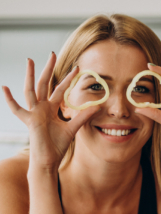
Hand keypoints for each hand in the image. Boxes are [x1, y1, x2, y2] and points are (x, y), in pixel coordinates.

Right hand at [2, 53, 99, 172]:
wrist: (48, 159)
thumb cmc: (57, 145)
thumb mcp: (73, 128)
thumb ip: (83, 117)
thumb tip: (97, 107)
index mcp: (51, 108)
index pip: (59, 89)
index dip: (68, 79)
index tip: (77, 67)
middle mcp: (41, 108)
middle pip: (44, 84)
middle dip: (49, 69)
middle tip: (52, 54)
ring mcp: (34, 113)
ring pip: (31, 90)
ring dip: (30, 75)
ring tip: (30, 60)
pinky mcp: (29, 121)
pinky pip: (18, 109)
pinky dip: (10, 100)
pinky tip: (4, 88)